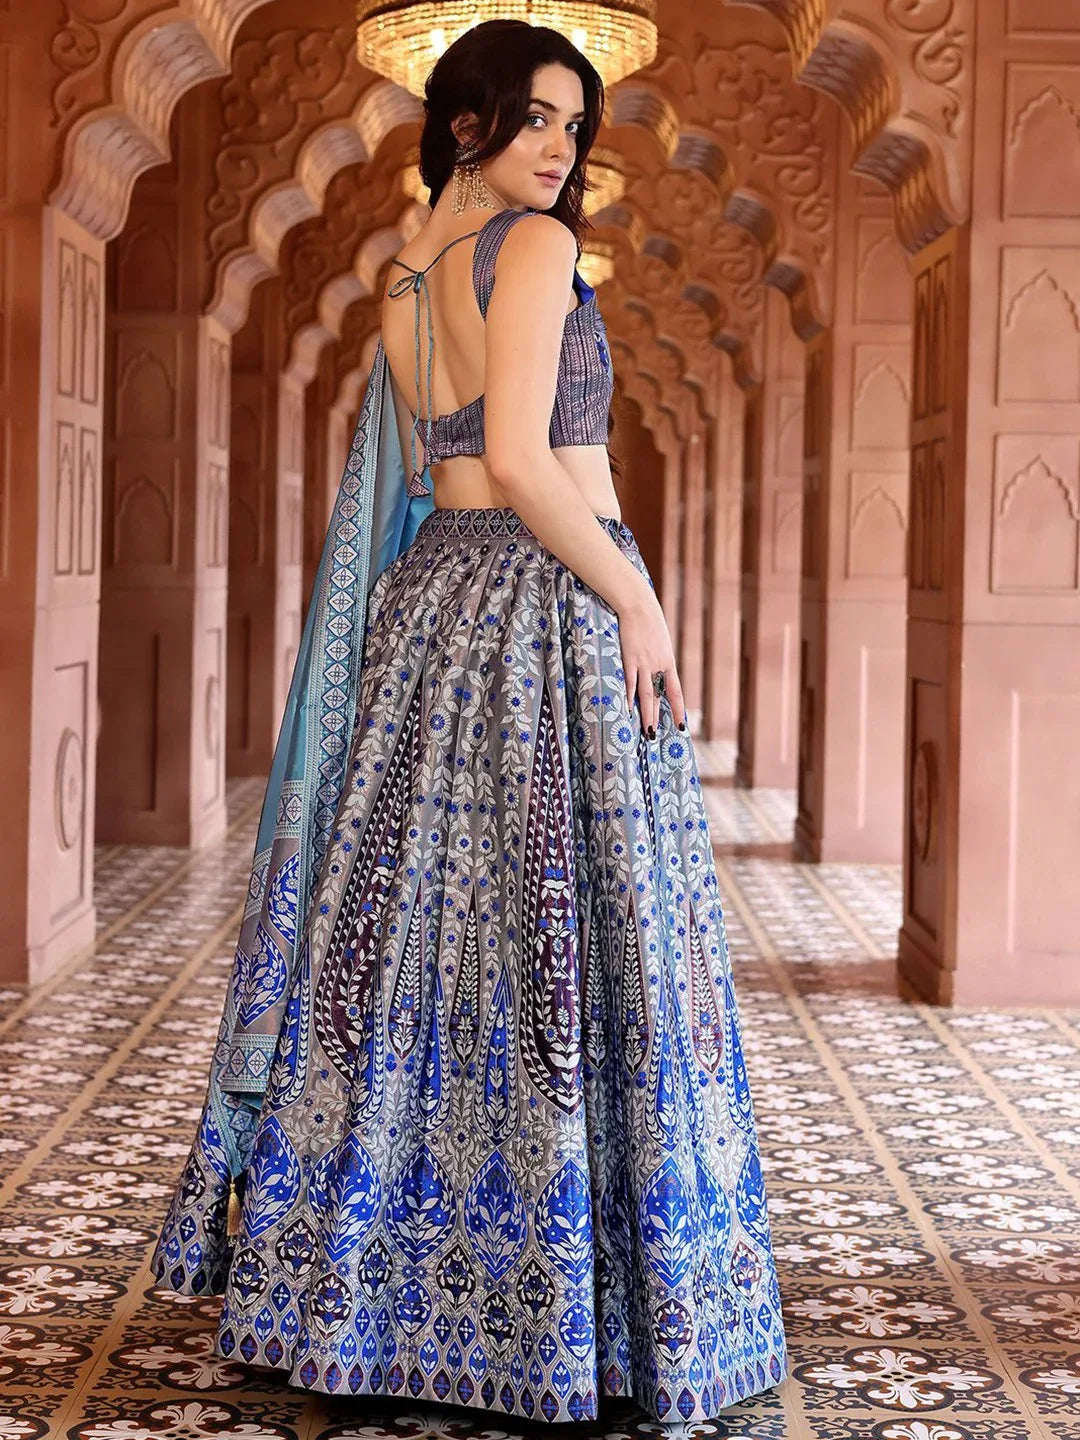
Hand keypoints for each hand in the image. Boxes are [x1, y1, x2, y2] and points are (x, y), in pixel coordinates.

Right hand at [616, 585, 686, 737]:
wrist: (638, 605)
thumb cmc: (649, 621)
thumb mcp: (660, 642)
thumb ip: (659, 658)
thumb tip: (657, 670)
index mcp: (668, 663)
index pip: (675, 692)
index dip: (677, 710)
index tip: (680, 726)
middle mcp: (658, 665)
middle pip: (658, 697)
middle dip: (656, 718)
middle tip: (655, 736)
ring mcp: (643, 663)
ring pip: (646, 694)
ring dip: (645, 714)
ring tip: (645, 731)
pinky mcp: (629, 657)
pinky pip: (629, 681)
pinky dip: (628, 696)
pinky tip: (627, 708)